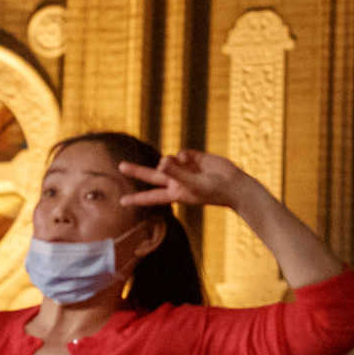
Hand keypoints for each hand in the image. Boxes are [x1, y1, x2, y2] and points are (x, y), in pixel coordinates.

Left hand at [119, 150, 255, 212]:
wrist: (233, 184)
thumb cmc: (213, 190)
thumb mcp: (192, 184)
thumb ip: (175, 172)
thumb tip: (160, 160)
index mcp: (174, 193)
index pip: (151, 196)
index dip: (136, 199)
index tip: (122, 201)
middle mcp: (176, 181)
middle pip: (152, 175)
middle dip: (136, 170)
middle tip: (120, 166)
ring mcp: (183, 169)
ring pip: (169, 160)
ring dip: (174, 163)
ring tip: (188, 169)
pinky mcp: (192, 158)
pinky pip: (182, 153)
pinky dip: (186, 157)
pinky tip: (196, 162)